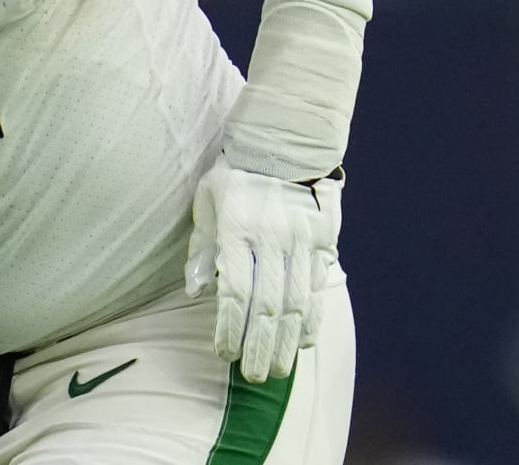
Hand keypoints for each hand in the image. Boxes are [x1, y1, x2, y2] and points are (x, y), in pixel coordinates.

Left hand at [184, 154, 341, 382]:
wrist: (283, 142)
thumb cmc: (235, 175)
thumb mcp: (207, 202)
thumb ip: (201, 247)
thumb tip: (196, 290)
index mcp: (237, 229)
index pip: (234, 290)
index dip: (230, 327)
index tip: (224, 353)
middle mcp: (271, 239)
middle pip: (266, 305)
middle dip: (260, 346)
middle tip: (254, 376)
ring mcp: (300, 241)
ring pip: (296, 302)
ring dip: (288, 341)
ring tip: (280, 369)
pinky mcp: (323, 241)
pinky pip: (319, 288)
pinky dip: (313, 318)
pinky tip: (305, 341)